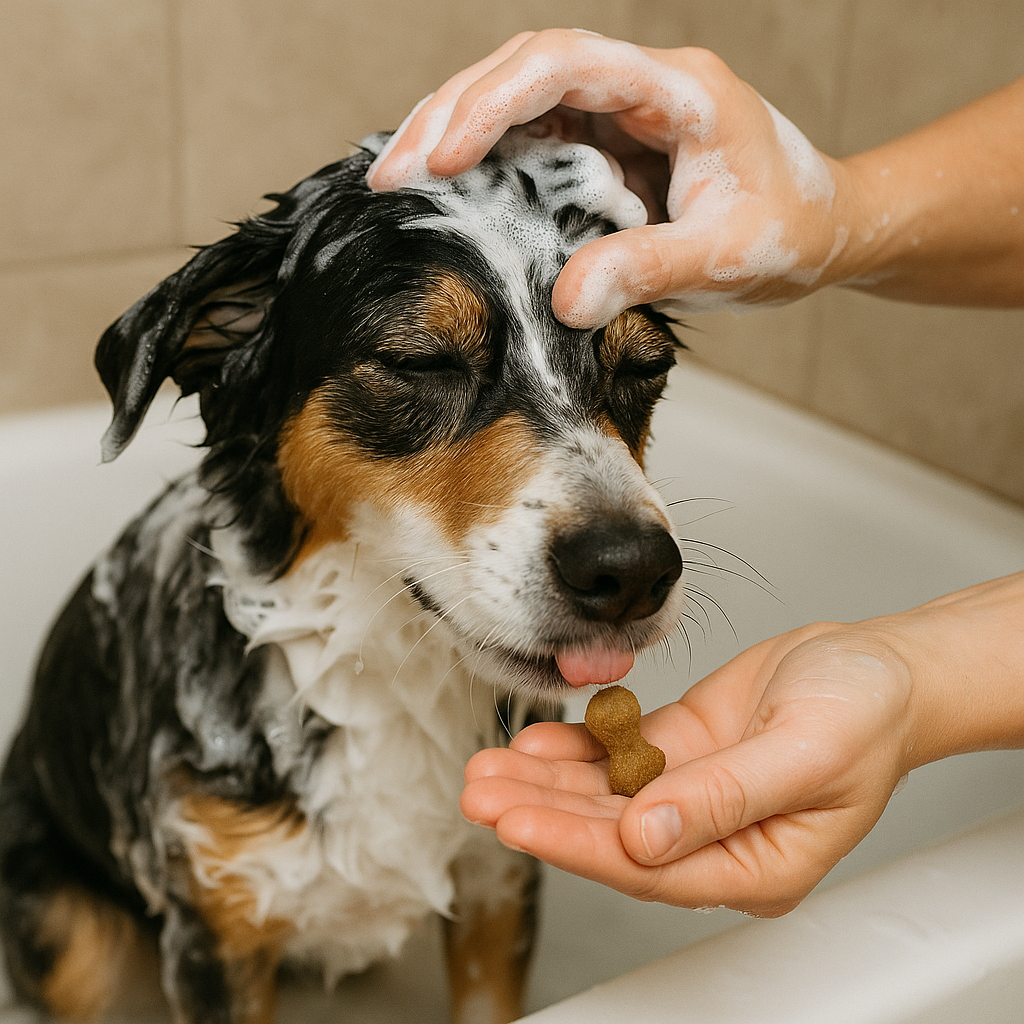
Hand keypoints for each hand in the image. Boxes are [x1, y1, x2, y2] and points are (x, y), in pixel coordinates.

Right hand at [368, 29, 852, 326]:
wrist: (822, 231)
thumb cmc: (788, 233)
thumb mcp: (726, 258)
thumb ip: (648, 270)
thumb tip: (567, 300)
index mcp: (677, 90)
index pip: (567, 64)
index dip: (494, 102)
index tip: (442, 157)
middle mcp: (640, 88)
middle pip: (526, 68)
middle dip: (453, 113)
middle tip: (394, 173)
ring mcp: (620, 115)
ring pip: (520, 99)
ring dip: (457, 132)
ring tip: (402, 179)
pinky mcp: (606, 148)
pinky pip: (534, 140)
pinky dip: (487, 162)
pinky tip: (449, 189)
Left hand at [461, 575, 1023, 915]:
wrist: (877, 666)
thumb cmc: (865, 712)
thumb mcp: (807, 754)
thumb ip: (726, 798)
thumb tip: (647, 837)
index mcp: (754, 864)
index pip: (646, 866)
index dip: (575, 843)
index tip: (516, 821)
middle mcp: (714, 837)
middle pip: (610, 834)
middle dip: (541, 811)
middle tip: (480, 792)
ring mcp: (692, 793)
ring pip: (605, 796)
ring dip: (546, 782)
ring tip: (489, 768)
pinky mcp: (681, 751)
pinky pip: (618, 755)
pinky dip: (577, 747)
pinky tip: (537, 739)